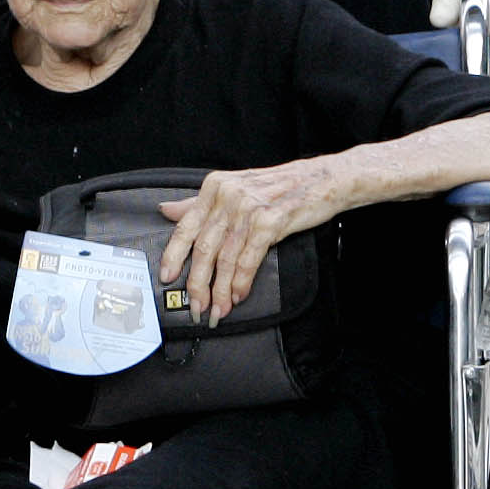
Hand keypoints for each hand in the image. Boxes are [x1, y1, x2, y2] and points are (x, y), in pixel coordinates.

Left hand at [156, 162, 336, 324]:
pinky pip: (248, 259)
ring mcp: (248, 209)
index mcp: (214, 188)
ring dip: (220, 290)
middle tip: (195, 305)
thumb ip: (199, 203)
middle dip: (197, 283)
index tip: (167, 276)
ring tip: (218, 308)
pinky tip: (238, 294)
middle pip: (204, 248)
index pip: (185, 227)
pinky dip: (241, 281)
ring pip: (225, 258)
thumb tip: (166, 210)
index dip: (173, 255)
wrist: (323, 180)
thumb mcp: (234, 188)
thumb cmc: (279, 187)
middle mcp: (228, 196)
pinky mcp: (270, 221)